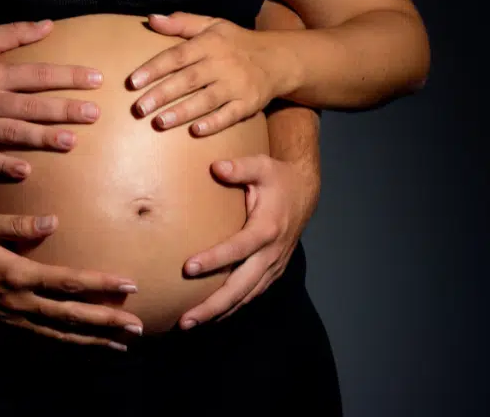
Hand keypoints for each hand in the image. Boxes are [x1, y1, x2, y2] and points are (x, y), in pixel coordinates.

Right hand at [0, 20, 102, 178]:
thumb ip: (13, 33)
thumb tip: (49, 25)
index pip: (39, 74)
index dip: (69, 76)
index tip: (96, 79)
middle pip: (32, 105)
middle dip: (65, 109)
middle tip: (94, 114)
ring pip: (12, 132)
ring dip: (42, 138)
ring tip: (71, 141)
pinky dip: (2, 165)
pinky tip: (24, 171)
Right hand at [0, 212, 142, 348]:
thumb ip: (19, 223)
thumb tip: (53, 221)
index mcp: (17, 275)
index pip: (69, 282)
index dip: (101, 285)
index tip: (129, 285)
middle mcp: (18, 303)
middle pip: (71, 317)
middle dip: (107, 323)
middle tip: (137, 329)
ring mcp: (9, 321)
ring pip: (58, 336)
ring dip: (91, 342)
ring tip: (120, 347)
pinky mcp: (0, 330)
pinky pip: (38, 344)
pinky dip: (64, 350)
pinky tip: (82, 352)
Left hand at [127, 13, 292, 135]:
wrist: (279, 58)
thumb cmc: (237, 42)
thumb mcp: (212, 25)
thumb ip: (181, 23)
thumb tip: (151, 19)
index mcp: (209, 44)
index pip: (177, 56)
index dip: (154, 68)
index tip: (133, 82)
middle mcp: (222, 64)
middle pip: (188, 80)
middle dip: (162, 94)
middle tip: (139, 108)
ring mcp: (237, 85)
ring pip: (206, 100)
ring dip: (182, 112)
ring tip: (159, 122)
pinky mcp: (249, 103)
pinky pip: (230, 115)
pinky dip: (213, 123)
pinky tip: (195, 131)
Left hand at [177, 153, 318, 328]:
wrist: (304, 194)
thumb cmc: (278, 178)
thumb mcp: (262, 166)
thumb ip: (240, 167)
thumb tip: (217, 167)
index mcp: (267, 228)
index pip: (238, 249)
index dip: (214, 259)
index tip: (188, 268)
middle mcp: (271, 253)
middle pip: (241, 286)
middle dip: (213, 305)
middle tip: (185, 320)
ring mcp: (273, 265)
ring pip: (245, 296)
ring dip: (218, 312)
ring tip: (189, 323)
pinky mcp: (272, 271)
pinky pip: (251, 294)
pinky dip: (232, 308)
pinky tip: (211, 316)